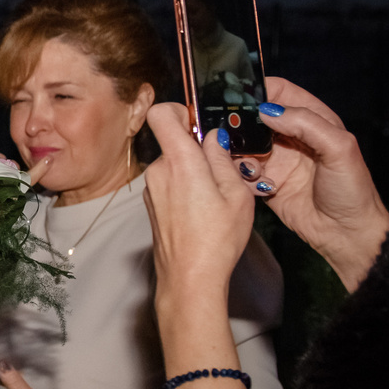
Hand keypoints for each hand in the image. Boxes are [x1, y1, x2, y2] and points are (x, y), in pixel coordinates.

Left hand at [143, 103, 260, 316]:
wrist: (190, 278)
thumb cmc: (216, 239)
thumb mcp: (236, 194)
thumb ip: (223, 158)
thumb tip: (214, 137)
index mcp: (180, 162)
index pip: (161, 113)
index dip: (179, 110)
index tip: (199, 121)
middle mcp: (159, 171)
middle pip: (172, 140)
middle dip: (197, 146)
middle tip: (222, 167)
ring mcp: (152, 189)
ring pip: (173, 163)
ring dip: (193, 169)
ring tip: (216, 194)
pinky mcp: (153, 205)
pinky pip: (169, 182)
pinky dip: (185, 186)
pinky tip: (203, 208)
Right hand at [244, 78, 388, 289]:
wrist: (347, 235)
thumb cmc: (352, 191)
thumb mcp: (340, 149)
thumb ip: (306, 124)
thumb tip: (267, 111)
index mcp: (313, 120)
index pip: (280, 92)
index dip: (259, 89)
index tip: (237, 94)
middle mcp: (292, 137)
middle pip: (255, 117)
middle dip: (239, 121)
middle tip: (229, 130)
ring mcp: (277, 159)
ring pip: (244, 144)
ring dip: (239, 152)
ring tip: (252, 165)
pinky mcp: (266, 182)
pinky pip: (243, 171)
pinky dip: (243, 175)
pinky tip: (261, 184)